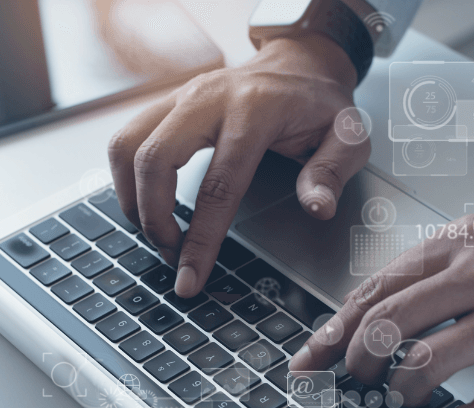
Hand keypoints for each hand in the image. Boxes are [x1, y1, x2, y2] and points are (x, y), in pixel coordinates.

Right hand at [108, 33, 365, 296]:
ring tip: (155, 230)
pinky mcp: (165, 104)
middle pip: (154, 160)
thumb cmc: (318, 105)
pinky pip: (126, 139)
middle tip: (170, 253)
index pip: (218, 185)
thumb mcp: (348, 135)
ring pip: (127, 146)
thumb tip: (317, 208)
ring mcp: (180, 97)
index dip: (200, 239)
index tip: (190, 278)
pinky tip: (146, 203)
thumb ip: (333, 171)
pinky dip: (126, 179)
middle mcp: (208, 99)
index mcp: (254, 111)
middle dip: (153, 218)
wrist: (298, 64)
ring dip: (131, 198)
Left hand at [289, 216, 473, 407]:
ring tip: (403, 399)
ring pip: (424, 363)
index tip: (311, 357)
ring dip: (401, 391)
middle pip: (388, 323)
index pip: (377, 287)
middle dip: (358, 362)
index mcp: (465, 242)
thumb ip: (437, 272)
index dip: (335, 329)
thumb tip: (367, 317)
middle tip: (358, 382)